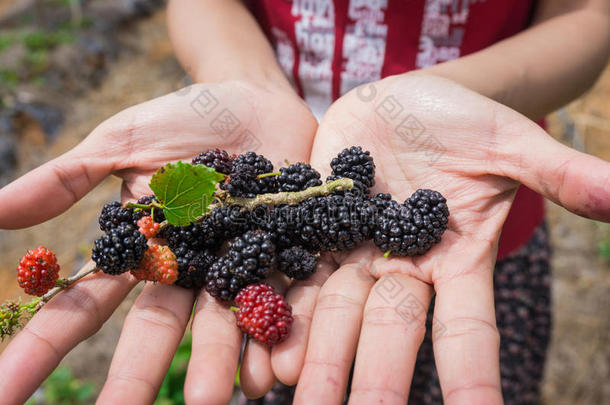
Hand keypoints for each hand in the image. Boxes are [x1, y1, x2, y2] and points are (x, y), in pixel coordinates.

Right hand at [0, 80, 317, 403]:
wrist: (253, 100)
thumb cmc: (184, 121)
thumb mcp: (122, 143)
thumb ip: (69, 178)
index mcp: (145, 253)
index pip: (86, 305)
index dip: (43, 345)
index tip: (4, 393)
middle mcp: (189, 271)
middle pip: (157, 330)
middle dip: (136, 374)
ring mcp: (239, 265)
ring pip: (224, 322)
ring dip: (216, 363)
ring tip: (208, 400)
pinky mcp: (288, 251)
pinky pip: (284, 294)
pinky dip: (281, 329)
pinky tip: (275, 370)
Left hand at [269, 73, 609, 403]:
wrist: (399, 99)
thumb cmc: (462, 119)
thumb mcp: (510, 141)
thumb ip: (557, 172)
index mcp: (453, 258)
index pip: (467, 329)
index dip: (473, 377)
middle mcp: (400, 266)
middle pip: (387, 330)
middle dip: (373, 378)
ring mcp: (352, 250)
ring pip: (332, 311)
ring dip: (314, 354)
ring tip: (291, 394)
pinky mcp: (311, 227)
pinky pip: (291, 270)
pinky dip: (275, 302)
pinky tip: (259, 344)